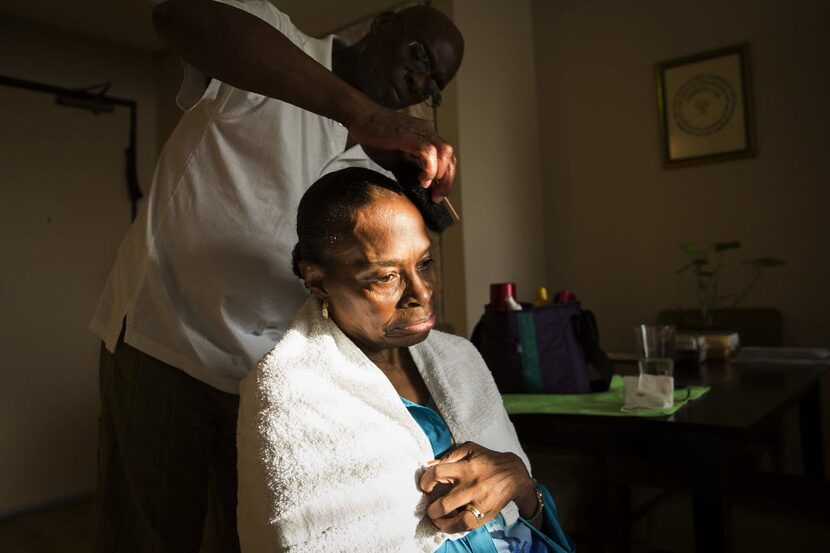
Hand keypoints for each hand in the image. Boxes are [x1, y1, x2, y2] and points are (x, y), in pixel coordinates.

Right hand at [346, 104, 455, 202]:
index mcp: (427, 136)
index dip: (447, 179)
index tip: (437, 195)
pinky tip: (421, 178)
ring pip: (444, 152)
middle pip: (450, 156)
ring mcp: (419, 131)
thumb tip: (419, 188)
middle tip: (436, 197)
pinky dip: (428, 168)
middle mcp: (427, 132)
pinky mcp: (407, 135)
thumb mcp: (395, 159)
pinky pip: (427, 152)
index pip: (448, 158)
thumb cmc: (375, 136)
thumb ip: (409, 170)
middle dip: (447, 181)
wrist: (360, 116)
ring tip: (426, 185)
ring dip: (440, 174)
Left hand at [419, 442, 535, 532]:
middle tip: (430, 507)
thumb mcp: (470, 449)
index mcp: (466, 468)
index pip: (437, 473)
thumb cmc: (488, 460)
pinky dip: (455, 527)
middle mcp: (471, 487)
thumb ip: (449, 455)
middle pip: (444, 503)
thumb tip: (428, 463)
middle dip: (431, 509)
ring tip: (436, 520)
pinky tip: (449, 524)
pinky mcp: (486, 514)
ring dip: (442, 523)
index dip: (425, 481)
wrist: (514, 474)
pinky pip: (468, 526)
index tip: (425, 486)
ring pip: (458, 521)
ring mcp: (479, 503)